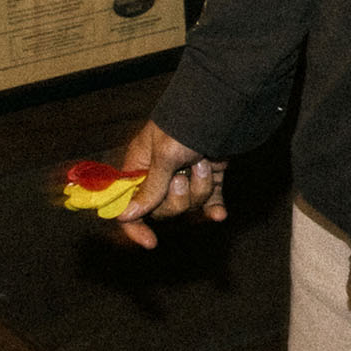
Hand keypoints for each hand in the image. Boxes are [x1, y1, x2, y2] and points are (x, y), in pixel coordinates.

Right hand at [114, 120, 227, 248]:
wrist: (224, 108)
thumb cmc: (187, 125)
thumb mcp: (165, 156)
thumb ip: (149, 187)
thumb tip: (125, 216)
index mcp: (140, 166)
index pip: (128, 204)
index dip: (136, 225)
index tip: (151, 242)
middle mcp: (160, 174)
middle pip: (162, 209)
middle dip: (177, 198)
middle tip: (183, 176)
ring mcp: (187, 175)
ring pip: (189, 204)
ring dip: (200, 187)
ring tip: (205, 162)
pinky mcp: (209, 176)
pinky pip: (210, 200)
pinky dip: (215, 207)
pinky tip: (220, 216)